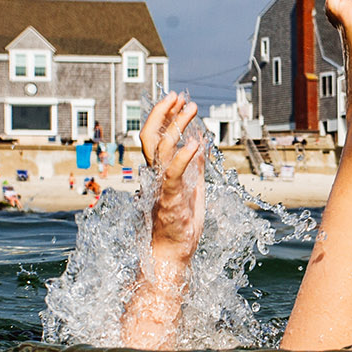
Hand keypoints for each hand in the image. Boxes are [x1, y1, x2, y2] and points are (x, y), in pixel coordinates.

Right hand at [141, 93, 205, 262]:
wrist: (171, 254)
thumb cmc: (180, 226)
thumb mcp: (192, 189)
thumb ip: (194, 166)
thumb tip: (200, 142)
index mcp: (160, 173)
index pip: (156, 137)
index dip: (164, 116)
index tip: (176, 100)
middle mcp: (155, 177)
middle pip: (151, 137)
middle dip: (163, 113)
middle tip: (178, 96)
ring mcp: (161, 187)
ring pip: (161, 149)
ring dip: (176, 126)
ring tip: (192, 110)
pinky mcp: (169, 200)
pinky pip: (173, 174)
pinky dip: (183, 157)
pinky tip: (195, 143)